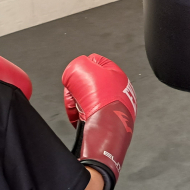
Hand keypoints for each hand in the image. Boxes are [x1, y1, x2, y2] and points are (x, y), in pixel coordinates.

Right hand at [63, 54, 136, 189]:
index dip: (81, 68)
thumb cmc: (99, 98)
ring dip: (77, 104)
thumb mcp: (78, 68)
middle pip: (87, 84)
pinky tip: (82, 118)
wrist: (106, 126)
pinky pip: (88, 116)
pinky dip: (81, 116)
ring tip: (79, 108)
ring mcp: (114, 106)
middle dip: (77, 90)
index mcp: (116, 73)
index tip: (75, 76)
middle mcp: (118, 89)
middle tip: (75, 93)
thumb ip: (74, 65)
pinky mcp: (108, 121)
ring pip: (85, 100)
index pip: (94, 62)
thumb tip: (71, 75)